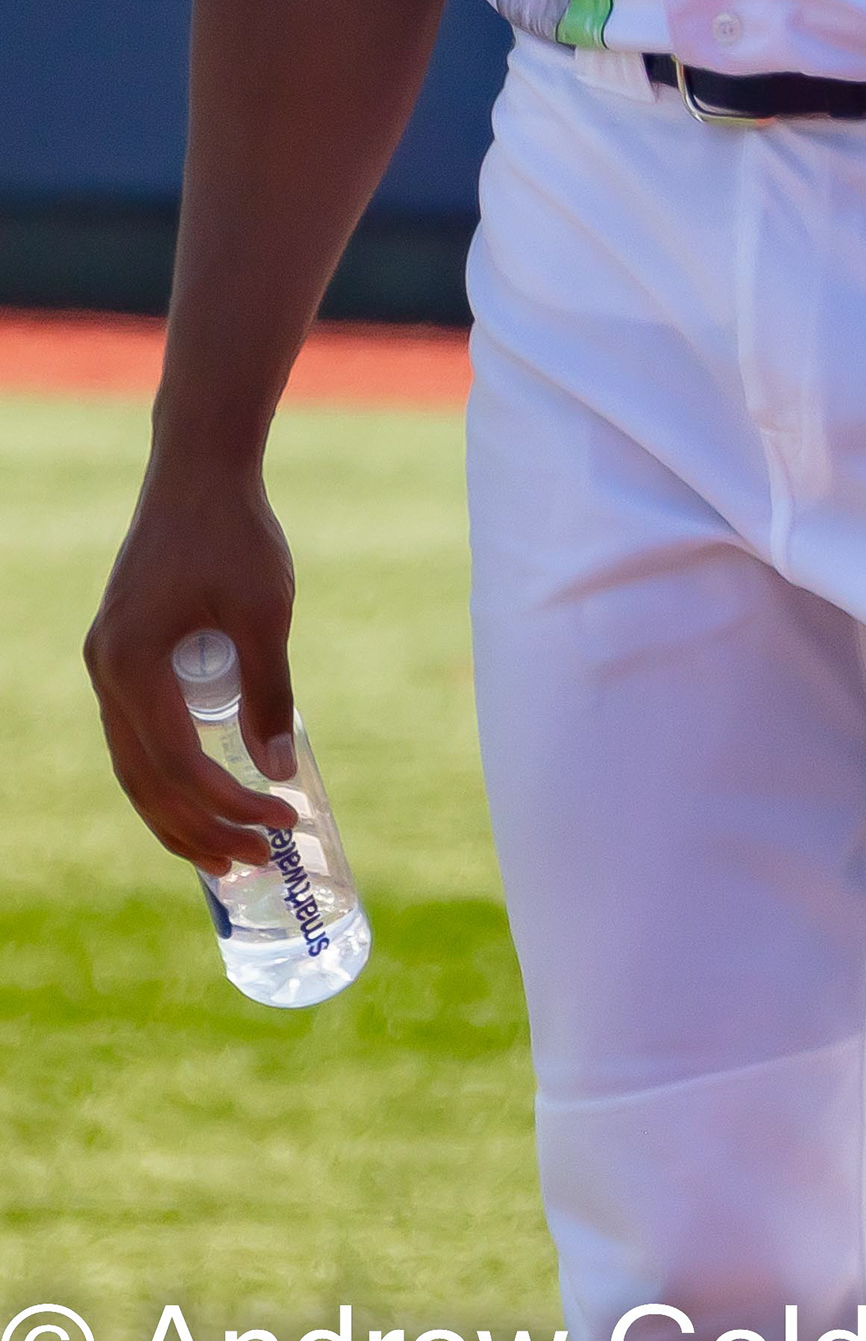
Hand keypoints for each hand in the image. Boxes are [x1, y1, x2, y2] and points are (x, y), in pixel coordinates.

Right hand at [87, 449, 307, 873]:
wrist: (198, 476)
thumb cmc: (237, 537)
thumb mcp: (267, 614)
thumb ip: (270, 692)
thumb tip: (281, 770)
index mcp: (132, 666)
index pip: (179, 765)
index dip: (229, 804)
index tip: (284, 823)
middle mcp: (106, 673)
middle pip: (144, 780)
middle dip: (197, 828)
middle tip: (252, 865)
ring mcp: (107, 666)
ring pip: (133, 765)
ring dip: (177, 813)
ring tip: (226, 854)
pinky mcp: (122, 656)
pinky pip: (137, 736)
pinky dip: (166, 776)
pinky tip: (201, 799)